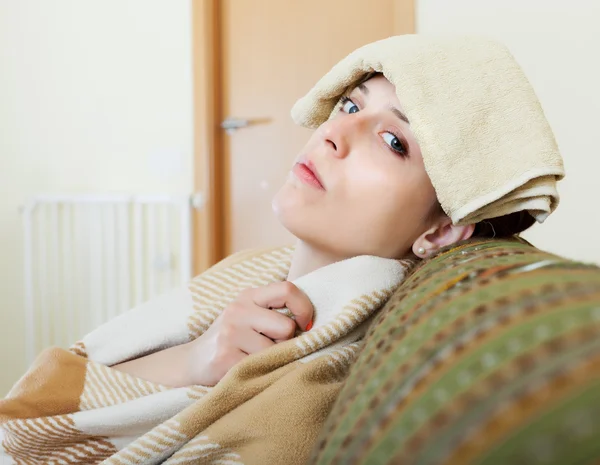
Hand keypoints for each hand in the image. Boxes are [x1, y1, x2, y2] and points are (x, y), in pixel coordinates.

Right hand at [183, 281, 313, 385]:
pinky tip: (244, 371)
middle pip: (286, 327)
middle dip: (285, 342)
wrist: (193, 362)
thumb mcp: (251, 316)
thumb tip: (315, 326)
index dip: (304, 308)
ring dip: (271, 361)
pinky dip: (259, 373)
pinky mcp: (224, 357)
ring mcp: (229, 333)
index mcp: (249, 296)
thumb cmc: (234, 339)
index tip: (305, 325)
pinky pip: (261, 368)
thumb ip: (277, 313)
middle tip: (269, 348)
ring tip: (253, 360)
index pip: (287, 289)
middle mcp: (238, 309)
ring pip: (276, 351)